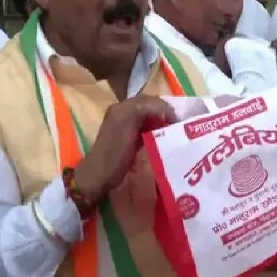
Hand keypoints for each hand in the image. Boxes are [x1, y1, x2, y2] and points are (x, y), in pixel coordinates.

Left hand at [74, 95, 176, 209]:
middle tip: (176, 125)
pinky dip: (153, 124)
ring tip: (171, 129)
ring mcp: (122, 119)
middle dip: (164, 111)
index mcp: (123, 108)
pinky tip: (160, 134)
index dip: (166, 109)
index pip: (150, 101)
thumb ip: (144, 113)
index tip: (178, 123)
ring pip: (147, 111)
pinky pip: (143, 120)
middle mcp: (122, 109)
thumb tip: (164, 110)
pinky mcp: (124, 130)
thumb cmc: (114, 156)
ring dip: (160, 117)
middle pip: (149, 103)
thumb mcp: (129, 130)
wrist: (98, 176)